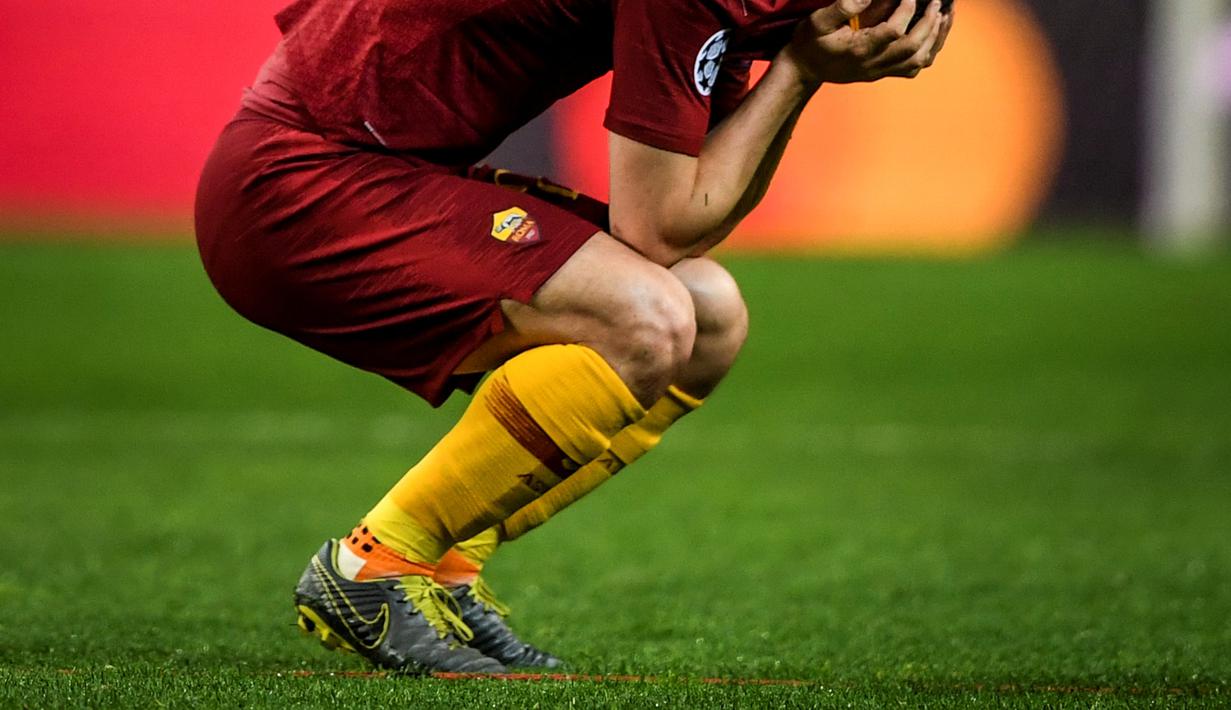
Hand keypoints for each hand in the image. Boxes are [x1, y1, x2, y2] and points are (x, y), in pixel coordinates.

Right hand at [779, 0, 948, 86]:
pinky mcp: (881, 73)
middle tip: (938, 3)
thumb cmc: (809, 43)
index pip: (892, 32)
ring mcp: (879, 71)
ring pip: (917, 61)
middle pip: (911, 48)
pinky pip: (912, 69)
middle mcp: (872, 64)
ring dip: (936, 39)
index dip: (906, 11)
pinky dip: (929, 52)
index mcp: (858, 50)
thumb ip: (842, 6)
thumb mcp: (817, 21)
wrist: (803, 70)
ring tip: (945, 15)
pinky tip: (934, 34)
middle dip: (929, 24)